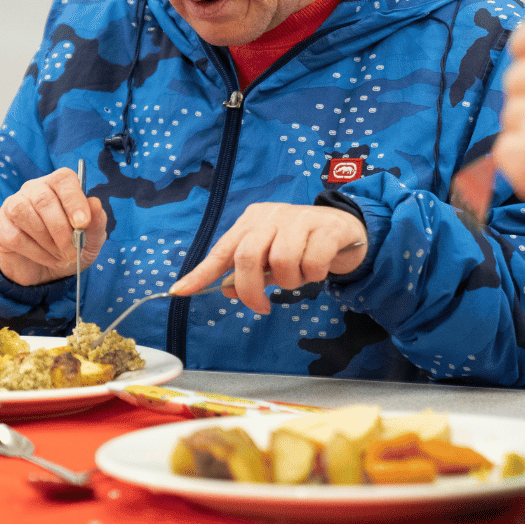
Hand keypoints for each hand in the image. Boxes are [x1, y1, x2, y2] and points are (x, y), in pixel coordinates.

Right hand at [0, 167, 106, 285]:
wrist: (45, 273)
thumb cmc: (68, 248)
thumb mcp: (90, 241)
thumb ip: (96, 223)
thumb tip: (96, 203)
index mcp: (57, 186)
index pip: (63, 179)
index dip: (74, 199)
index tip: (83, 223)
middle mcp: (33, 190)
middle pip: (44, 199)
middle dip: (61, 229)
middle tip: (73, 250)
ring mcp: (13, 206)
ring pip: (25, 213)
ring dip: (48, 241)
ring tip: (60, 255)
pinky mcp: (1, 227)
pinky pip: (15, 236)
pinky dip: (35, 252)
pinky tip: (46, 258)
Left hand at [170, 202, 367, 314]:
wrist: (346, 230)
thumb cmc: (301, 245)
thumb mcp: (271, 258)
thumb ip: (249, 273)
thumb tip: (226, 290)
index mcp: (252, 221)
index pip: (222, 250)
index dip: (200, 273)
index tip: (178, 291)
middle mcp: (272, 215)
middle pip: (247, 256)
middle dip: (251, 290)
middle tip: (262, 307)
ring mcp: (300, 218)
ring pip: (281, 261)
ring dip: (290, 281)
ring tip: (299, 278)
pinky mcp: (326, 228)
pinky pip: (312, 262)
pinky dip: (313, 275)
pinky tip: (318, 270)